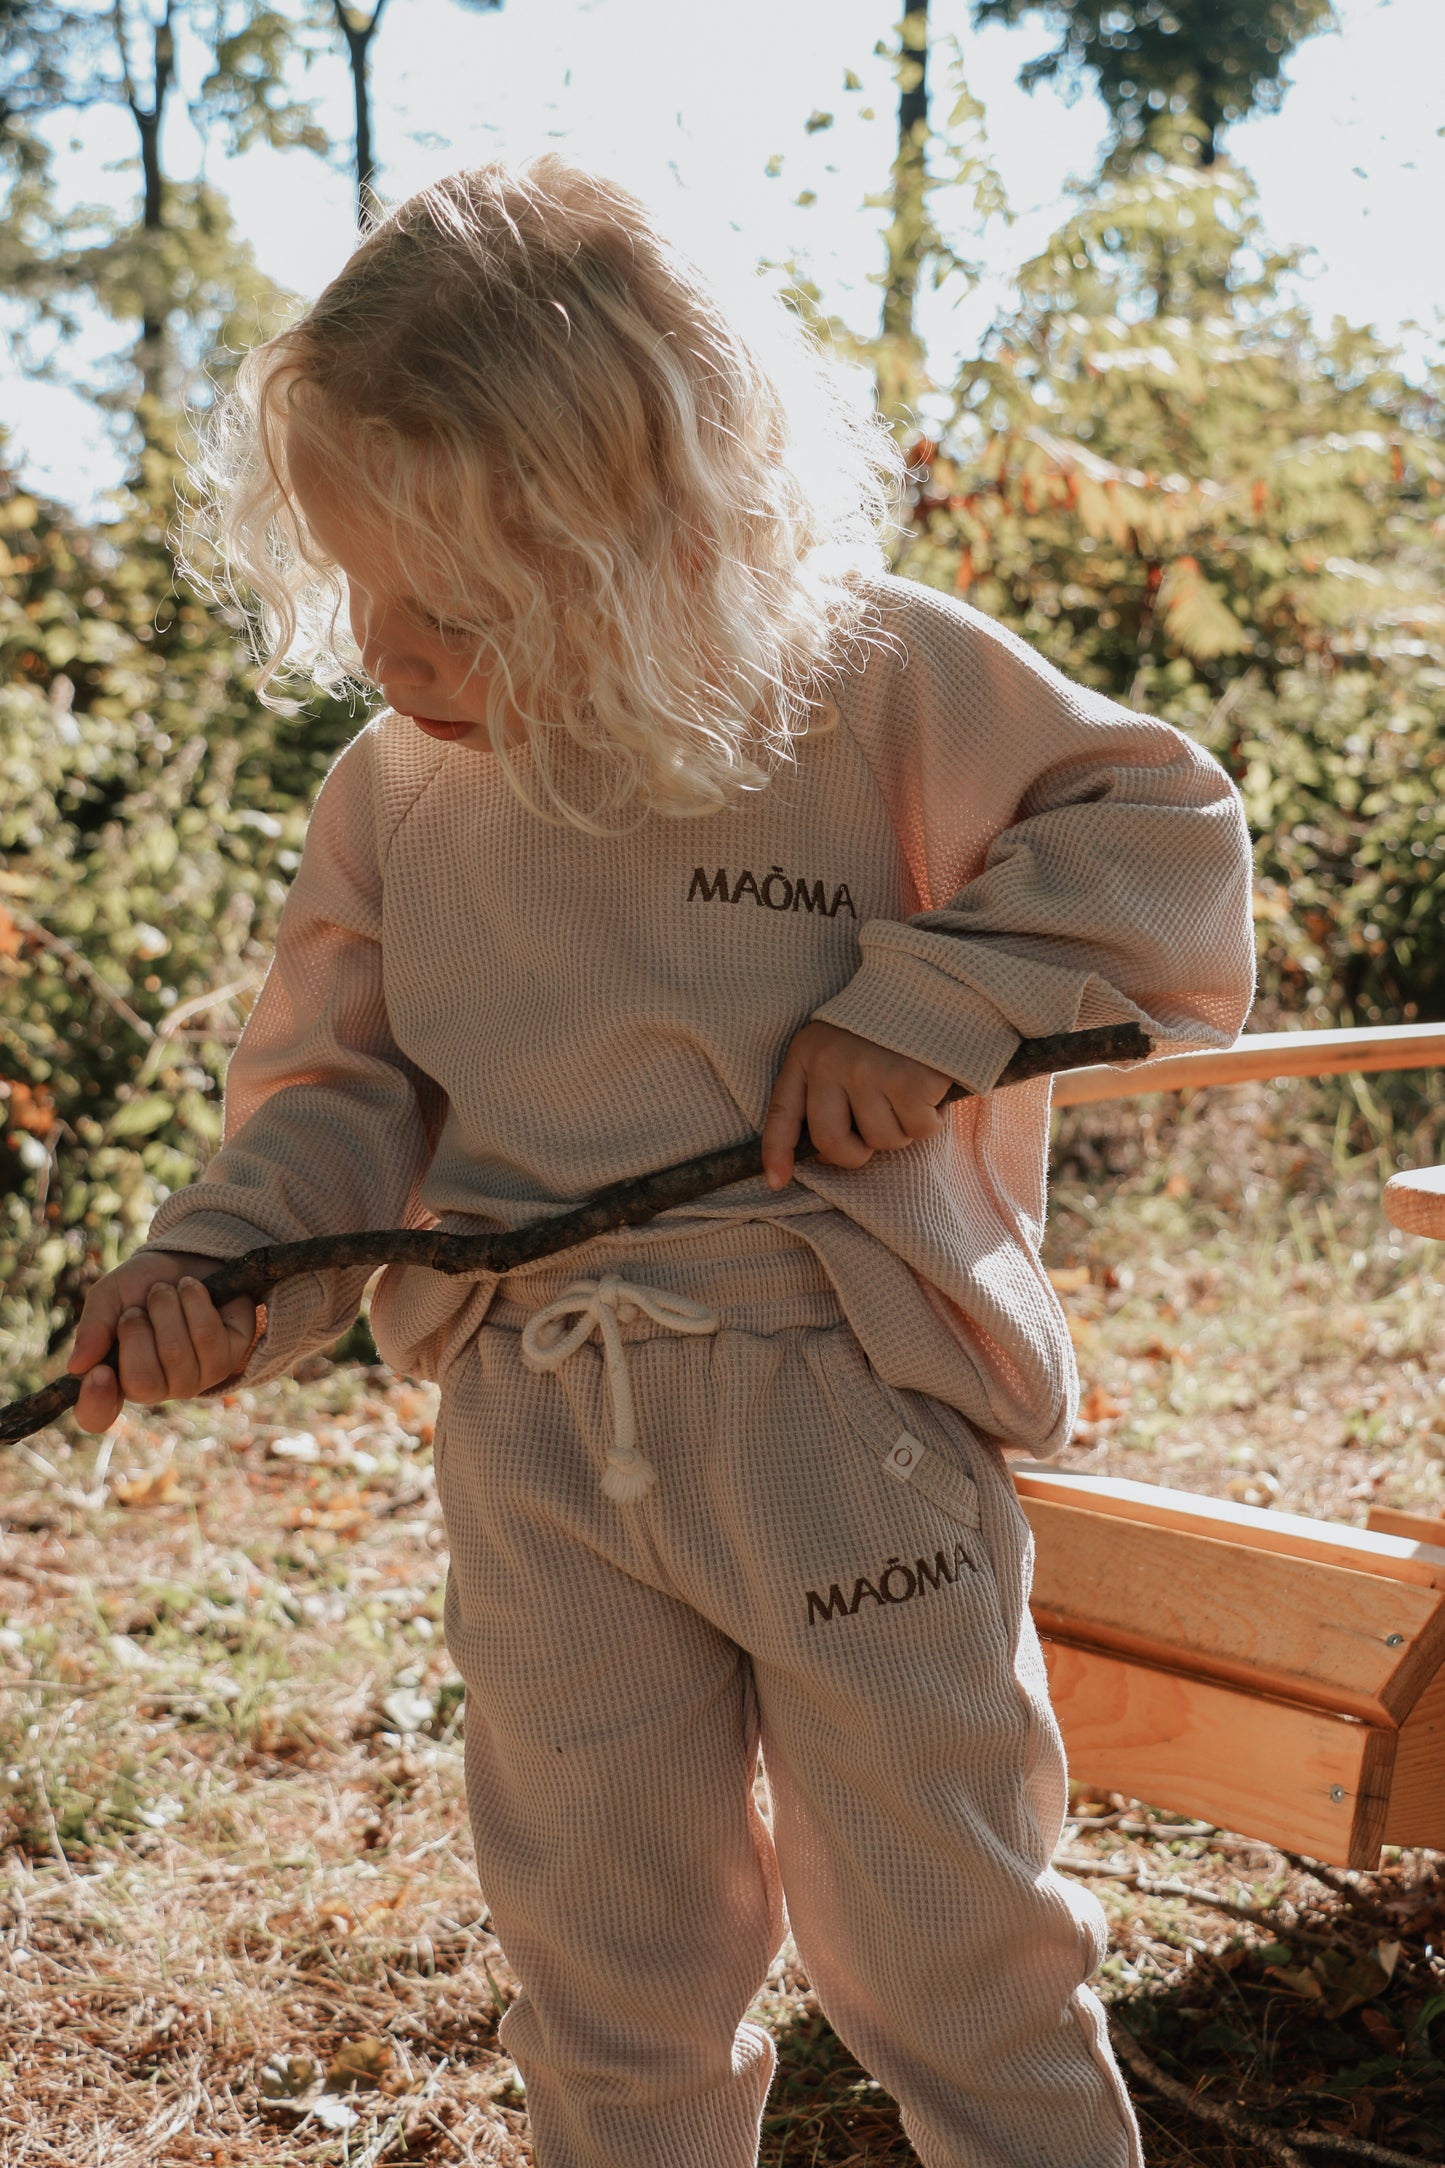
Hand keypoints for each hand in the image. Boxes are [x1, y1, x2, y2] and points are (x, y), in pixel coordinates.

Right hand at [66, 1250, 258, 1434]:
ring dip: (166, 1308)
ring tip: (166, 1291)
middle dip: (137, 1329)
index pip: (98, 1415)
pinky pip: (209, 1338)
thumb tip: (77, 1366)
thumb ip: (93, 1328)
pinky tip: (191, 1289)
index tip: (99, 1373)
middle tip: (139, 1306)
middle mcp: (158, 1387)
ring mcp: (196, 1378)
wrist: (189, 1258)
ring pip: (177, 1355)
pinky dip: (195, 1302)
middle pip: (143, 1382)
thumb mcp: (109, 1297)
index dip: (96, 1402)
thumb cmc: (143, 1284)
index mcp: (118, 1378)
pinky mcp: (229, 1359)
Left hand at [761, 1021, 950, 1189]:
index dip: (776, 1152)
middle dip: (856, 1153)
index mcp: (807, 1053)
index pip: (782, 1112)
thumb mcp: (840, 1044)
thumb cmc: (886, 1026)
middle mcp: (830, 1064)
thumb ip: (827, 1089)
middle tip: (875, 1136)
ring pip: (882, 1141)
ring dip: (902, 1130)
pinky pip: (919, 1130)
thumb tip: (825, 1155)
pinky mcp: (909, 1081)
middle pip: (831, 1142)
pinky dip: (932, 1119)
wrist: (934, 983)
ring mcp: (869, 1073)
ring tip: (910, 1095)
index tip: (777, 1181)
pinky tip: (932, 1089)